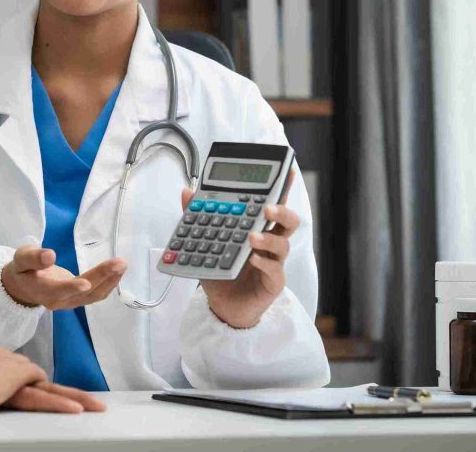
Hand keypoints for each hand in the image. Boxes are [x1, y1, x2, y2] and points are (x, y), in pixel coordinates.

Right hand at [0, 337, 106, 414]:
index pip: (1, 365)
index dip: (13, 378)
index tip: (23, 386)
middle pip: (27, 373)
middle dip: (50, 389)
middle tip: (80, 400)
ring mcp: (7, 365)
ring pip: (43, 385)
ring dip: (68, 398)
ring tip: (92, 407)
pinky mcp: (15, 377)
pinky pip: (42, 393)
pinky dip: (59, 403)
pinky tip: (77, 411)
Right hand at [1, 245, 126, 310]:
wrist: (23, 287)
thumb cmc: (22, 270)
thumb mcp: (21, 259)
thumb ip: (33, 258)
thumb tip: (49, 255)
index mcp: (42, 290)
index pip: (58, 290)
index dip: (71, 287)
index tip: (86, 283)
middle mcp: (59, 301)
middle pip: (83, 292)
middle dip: (102, 277)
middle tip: (119, 262)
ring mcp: (70, 302)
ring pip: (93, 295)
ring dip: (110, 281)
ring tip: (122, 265)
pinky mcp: (78, 300)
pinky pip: (96, 295)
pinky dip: (109, 284)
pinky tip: (118, 272)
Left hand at [181, 188, 299, 328]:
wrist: (223, 305)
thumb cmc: (221, 271)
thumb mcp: (205, 240)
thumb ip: (198, 215)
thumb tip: (188, 191)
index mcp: (257, 227)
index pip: (273, 203)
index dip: (282, 187)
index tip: (287, 171)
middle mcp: (269, 242)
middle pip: (287, 221)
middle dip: (280, 210)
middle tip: (267, 207)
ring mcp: (273, 261)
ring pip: (283, 244)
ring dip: (268, 239)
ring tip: (252, 237)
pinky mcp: (272, 281)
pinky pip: (274, 270)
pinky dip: (264, 264)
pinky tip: (253, 260)